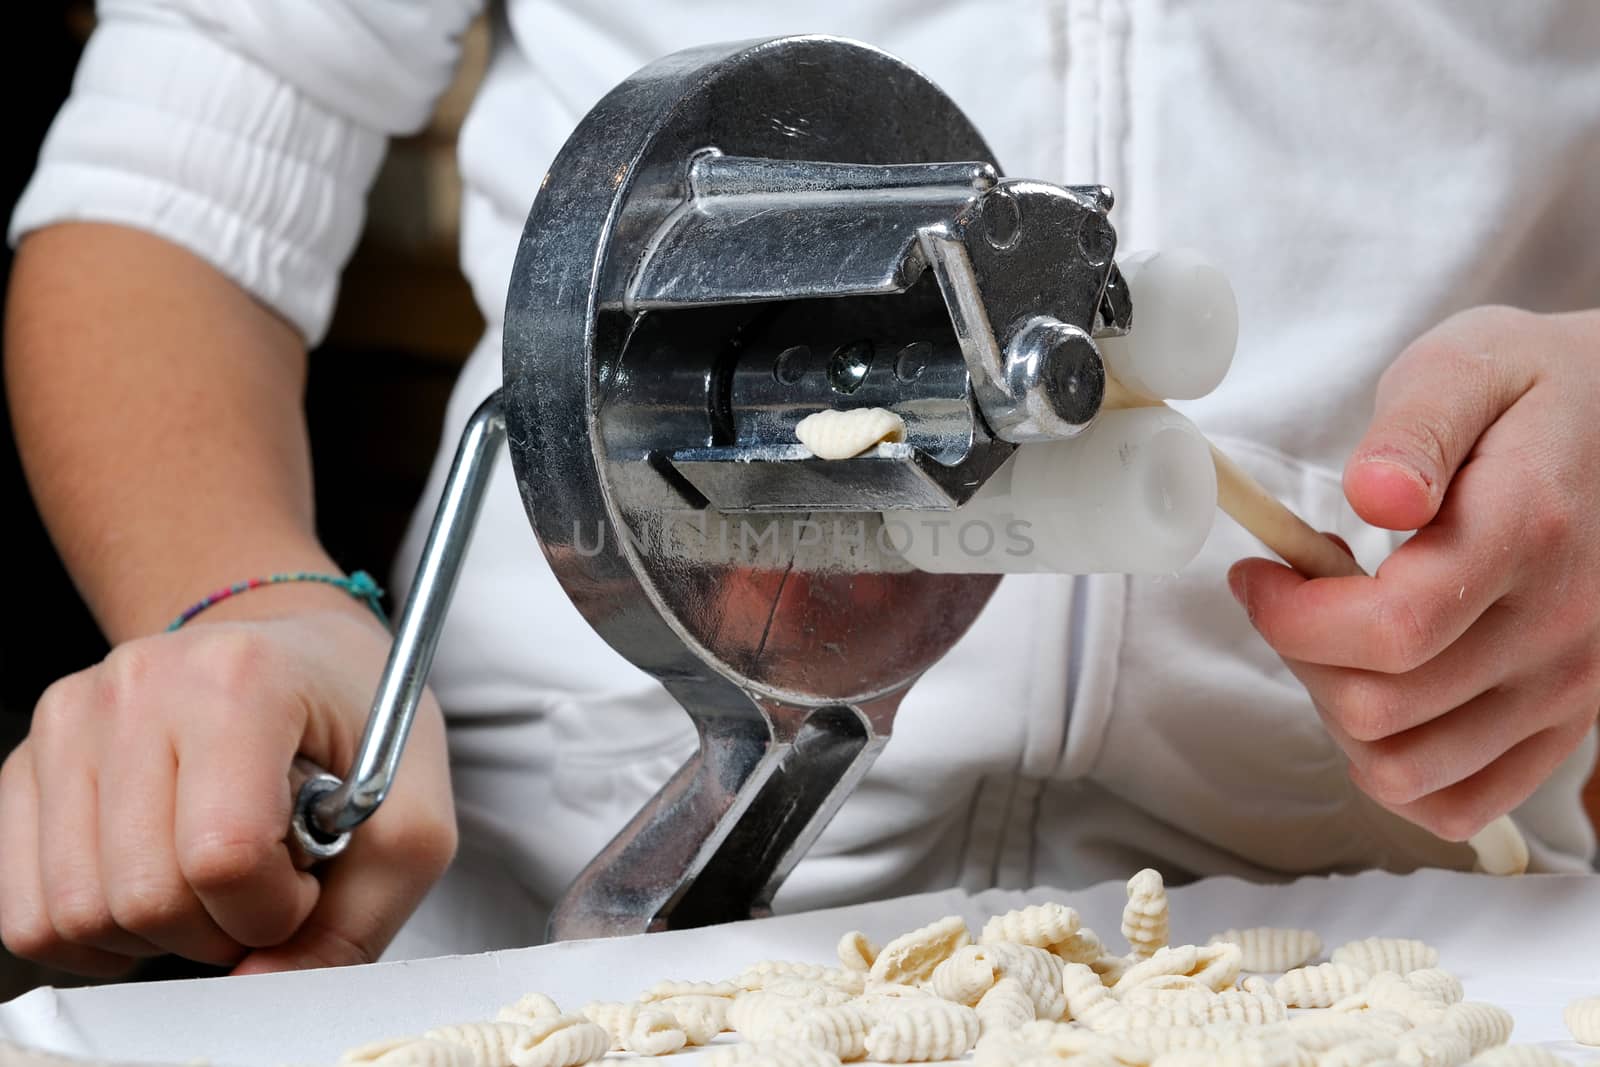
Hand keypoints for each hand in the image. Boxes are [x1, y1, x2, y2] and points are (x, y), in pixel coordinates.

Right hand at [0, 605, 455, 975]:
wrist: (297, 652)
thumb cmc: (356, 721)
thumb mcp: (411, 816)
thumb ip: (357, 919)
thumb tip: (258, 990)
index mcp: (242, 677)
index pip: (222, 854)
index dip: (273, 907)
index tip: (307, 878)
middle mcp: (140, 685)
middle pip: (140, 896)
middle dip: (217, 928)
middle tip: (265, 885)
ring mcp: (70, 719)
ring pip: (74, 914)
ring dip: (157, 935)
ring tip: (216, 879)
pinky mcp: (27, 763)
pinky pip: (27, 911)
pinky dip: (98, 933)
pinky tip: (160, 889)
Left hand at [1228, 306, 1599, 840]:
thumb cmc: (1535, 390)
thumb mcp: (1466, 365)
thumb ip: (1414, 430)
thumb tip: (1375, 495)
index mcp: (1525, 533)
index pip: (1387, 631)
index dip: (1290, 618)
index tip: (1257, 574)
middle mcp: (1558, 627)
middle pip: (1382, 710)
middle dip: (1302, 659)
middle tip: (1296, 598)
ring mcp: (1570, 687)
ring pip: (1408, 771)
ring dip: (1339, 716)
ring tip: (1338, 643)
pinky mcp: (1567, 722)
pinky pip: (1460, 803)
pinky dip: (1396, 772)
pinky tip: (1379, 698)